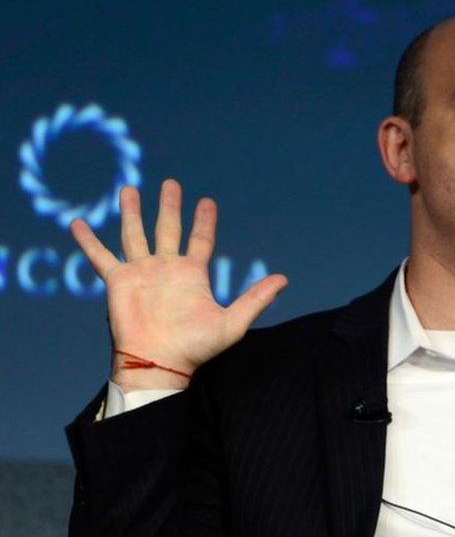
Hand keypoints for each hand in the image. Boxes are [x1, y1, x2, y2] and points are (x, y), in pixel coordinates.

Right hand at [70, 179, 287, 389]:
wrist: (160, 363)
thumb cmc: (195, 348)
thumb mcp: (233, 322)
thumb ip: (256, 299)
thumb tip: (284, 279)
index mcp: (192, 275)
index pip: (200, 240)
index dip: (204, 221)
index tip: (207, 202)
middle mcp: (166, 269)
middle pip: (168, 229)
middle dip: (170, 207)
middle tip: (171, 184)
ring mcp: (141, 273)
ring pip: (135, 234)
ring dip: (132, 213)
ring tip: (130, 189)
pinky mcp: (118, 282)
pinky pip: (100, 256)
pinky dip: (88, 241)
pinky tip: (77, 223)